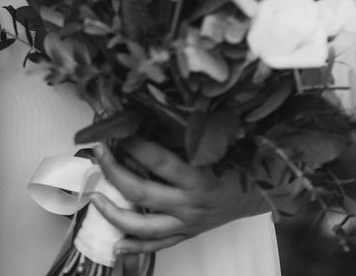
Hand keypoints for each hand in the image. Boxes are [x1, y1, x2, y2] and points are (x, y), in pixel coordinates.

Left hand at [92, 137, 292, 255]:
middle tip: (98, 152)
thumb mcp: (216, 143)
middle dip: (114, 170)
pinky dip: (134, 248)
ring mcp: (186, 224)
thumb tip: (153, 108)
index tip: (118, 127)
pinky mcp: (187, 235)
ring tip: (94, 197)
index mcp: (198, 176)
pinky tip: (115, 246)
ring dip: (114, 213)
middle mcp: (189, 203)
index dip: (134, 143)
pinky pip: (157, 246)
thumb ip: (187, 131)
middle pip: (141, 191)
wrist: (261, 193)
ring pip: (143, 227)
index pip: (157, 159)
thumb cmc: (238, 161)